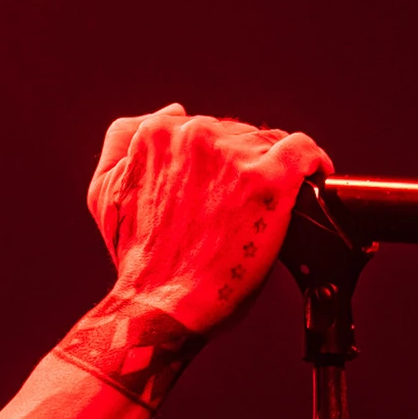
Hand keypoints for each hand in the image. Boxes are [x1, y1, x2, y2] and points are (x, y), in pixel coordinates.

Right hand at [88, 105, 332, 334]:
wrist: (160, 307)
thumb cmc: (138, 262)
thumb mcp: (104, 194)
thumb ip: (123, 142)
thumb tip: (171, 111)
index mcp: (157, 134)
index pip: (204, 128)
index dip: (216, 160)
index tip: (222, 187)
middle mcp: (195, 136)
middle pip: (238, 134)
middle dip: (242, 167)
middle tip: (241, 208)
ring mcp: (234, 157)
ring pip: (269, 143)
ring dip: (272, 171)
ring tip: (269, 206)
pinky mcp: (268, 181)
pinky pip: (302, 151)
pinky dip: (312, 163)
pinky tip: (313, 180)